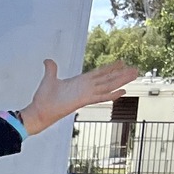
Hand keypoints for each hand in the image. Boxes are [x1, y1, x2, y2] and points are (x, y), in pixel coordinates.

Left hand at [17, 58, 137, 135]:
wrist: (38, 112)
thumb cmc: (43, 99)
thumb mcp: (49, 79)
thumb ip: (51, 69)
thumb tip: (47, 60)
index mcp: (80, 82)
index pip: (99, 73)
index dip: (110, 68)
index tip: (121, 62)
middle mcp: (86, 88)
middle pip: (108, 79)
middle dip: (122, 74)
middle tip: (135, 69)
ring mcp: (86, 94)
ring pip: (108, 86)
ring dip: (122, 80)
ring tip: (134, 75)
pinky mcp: (83, 100)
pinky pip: (100, 97)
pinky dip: (111, 95)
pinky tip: (123, 92)